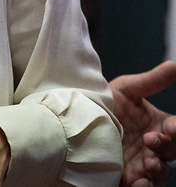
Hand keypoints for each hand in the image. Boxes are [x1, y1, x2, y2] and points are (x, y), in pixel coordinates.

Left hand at [110, 61, 175, 186]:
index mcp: (158, 126)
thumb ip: (149, 82)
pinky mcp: (126, 178)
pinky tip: (139, 183)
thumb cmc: (103, 104)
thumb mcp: (124, 90)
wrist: (73, 122)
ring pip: (160, 173)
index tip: (171, 127)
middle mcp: (153, 147)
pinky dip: (144, 186)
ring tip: (147, 165)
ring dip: (157, 170)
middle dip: (165, 147)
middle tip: (151, 139)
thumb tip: (173, 65)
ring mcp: (141, 164)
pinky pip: (142, 186)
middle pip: (172, 152)